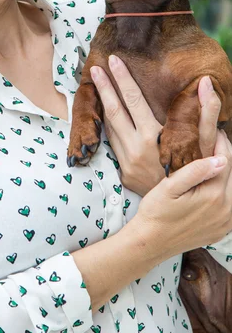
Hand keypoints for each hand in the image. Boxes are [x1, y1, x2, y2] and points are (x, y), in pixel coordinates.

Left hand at [90, 55, 220, 195]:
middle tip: (94, 67)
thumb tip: (205, 83)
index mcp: (154, 136)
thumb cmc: (197, 171)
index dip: (123, 78)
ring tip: (95, 84)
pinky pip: (111, 143)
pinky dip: (106, 125)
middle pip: (114, 109)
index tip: (113, 60)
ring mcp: (126, 160)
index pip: (133, 100)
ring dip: (101, 104)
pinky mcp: (123, 171)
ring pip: (109, 126)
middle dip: (104, 86)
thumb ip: (205, 111)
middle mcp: (136, 147)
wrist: (182, 209)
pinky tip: (103, 112)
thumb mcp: (203, 142)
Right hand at [132, 130, 231, 261]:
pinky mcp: (222, 229)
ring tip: (213, 159)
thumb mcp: (170, 187)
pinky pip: (231, 204)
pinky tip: (213, 182)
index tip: (214, 130)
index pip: (226, 160)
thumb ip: (195, 171)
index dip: (221, 142)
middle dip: (225, 155)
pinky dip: (225, 190)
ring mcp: (226, 222)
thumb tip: (220, 159)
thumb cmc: (156, 212)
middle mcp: (226, 210)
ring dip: (226, 173)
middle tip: (214, 140)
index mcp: (214, 196)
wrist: (151, 243)